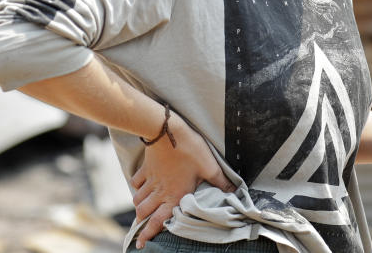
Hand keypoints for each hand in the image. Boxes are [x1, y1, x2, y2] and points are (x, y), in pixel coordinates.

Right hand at [130, 114, 234, 248]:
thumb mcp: (209, 166)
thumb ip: (221, 181)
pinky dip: (136, 187)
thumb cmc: (189, 149)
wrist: (166, 130)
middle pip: (144, 212)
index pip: (158, 221)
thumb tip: (235, 191)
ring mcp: (151, 179)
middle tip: (141, 230)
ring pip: (139, 199)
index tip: (141, 244)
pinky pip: (136, 181)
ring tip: (141, 211)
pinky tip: (139, 187)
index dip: (148, 234)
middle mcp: (160, 191)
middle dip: (142, 223)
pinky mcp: (146, 167)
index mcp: (174, 196)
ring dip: (139, 207)